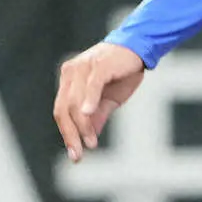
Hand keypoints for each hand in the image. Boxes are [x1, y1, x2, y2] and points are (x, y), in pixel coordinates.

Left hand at [54, 42, 145, 161]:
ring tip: (91, 142)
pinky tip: (88, 116)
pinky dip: (89, 101)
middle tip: (79, 153)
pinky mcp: (99, 64)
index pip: (61, 111)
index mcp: (69, 79)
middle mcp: (71, 72)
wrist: (140, 47)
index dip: (67, 134)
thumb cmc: (123, 71)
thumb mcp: (109, 98)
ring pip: (76, 102)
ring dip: (82, 125)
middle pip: (64, 109)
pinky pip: (91, 86)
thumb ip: (97, 115)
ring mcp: (84, 67)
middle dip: (71, 134)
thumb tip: (88, 137)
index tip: (76, 154)